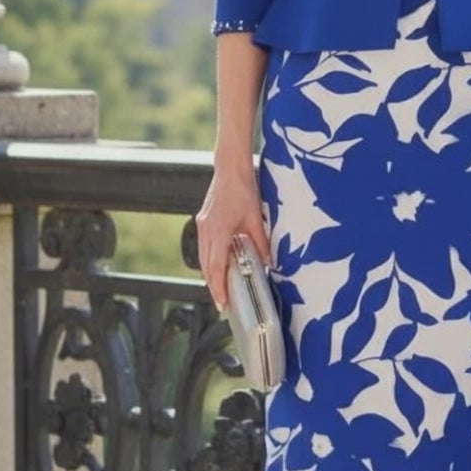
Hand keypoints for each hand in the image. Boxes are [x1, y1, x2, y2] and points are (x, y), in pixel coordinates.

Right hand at [194, 162, 270, 309]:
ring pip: (203, 257)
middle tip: (222, 302)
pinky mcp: (203, 220)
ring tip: (220, 288)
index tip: (223, 302)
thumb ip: (261, 242)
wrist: (230, 168)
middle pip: (207, 266)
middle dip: (213, 286)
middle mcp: (206, 231)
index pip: (216, 267)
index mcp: (218, 232)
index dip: (219, 287)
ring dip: (210, 274)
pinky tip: (218, 264)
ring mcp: (202, 225)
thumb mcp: (256, 218)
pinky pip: (204, 247)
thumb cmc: (243, 189)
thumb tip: (268, 261)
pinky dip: (210, 259)